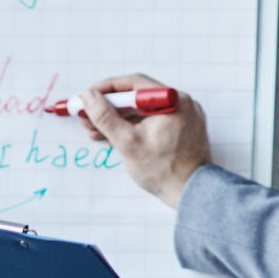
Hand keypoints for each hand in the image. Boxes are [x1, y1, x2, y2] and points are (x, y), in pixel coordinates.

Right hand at [78, 74, 210, 208]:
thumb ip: (105, 117)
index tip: (89, 95)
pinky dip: (134, 127)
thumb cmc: (164, 171)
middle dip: (109, 107)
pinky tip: (115, 136)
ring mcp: (184, 117)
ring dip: (118, 119)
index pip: (134, 84)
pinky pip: (153, 121)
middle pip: (138, 98)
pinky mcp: (182, 130)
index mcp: (174, 101)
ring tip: (95, 130)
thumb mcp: (127, 142)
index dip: (106, 89)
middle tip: (88, 115)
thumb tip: (89, 97)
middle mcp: (182, 104)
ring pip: (144, 111)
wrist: (190, 194)